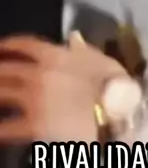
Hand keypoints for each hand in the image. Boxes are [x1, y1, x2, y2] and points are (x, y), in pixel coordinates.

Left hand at [0, 36, 126, 143]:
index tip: (0, 49)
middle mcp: (38, 73)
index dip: (7, 46)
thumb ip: (84, 50)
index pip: (23, 44)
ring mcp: (34, 99)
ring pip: (0, 94)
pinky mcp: (34, 125)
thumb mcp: (105, 61)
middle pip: (5, 69)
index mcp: (55, 55)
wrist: (117, 117)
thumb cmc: (117, 88)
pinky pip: (6, 128)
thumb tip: (74, 39)